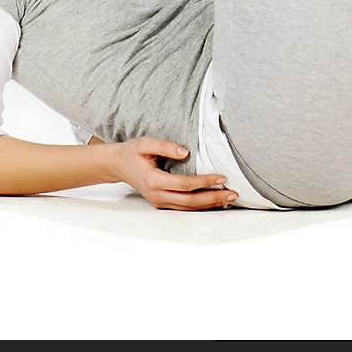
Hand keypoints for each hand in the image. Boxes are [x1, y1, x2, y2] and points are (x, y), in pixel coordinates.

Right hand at [105, 135, 237, 209]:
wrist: (117, 165)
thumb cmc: (132, 152)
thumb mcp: (145, 143)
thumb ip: (165, 146)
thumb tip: (186, 152)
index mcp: (153, 181)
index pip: (184, 184)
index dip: (204, 182)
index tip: (222, 177)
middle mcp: (157, 196)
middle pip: (190, 201)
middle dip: (213, 198)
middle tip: (233, 193)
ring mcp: (159, 202)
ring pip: (188, 207)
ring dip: (210, 204)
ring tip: (229, 199)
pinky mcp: (162, 203)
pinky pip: (184, 207)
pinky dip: (200, 205)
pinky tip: (214, 201)